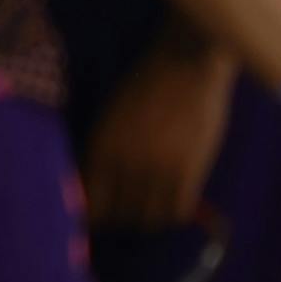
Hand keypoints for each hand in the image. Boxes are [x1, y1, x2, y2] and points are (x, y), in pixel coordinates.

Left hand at [83, 47, 231, 229]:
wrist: (185, 62)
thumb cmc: (146, 84)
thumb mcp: (112, 117)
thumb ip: (104, 153)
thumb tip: (94, 186)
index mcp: (101, 147)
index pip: (90, 202)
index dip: (93, 217)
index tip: (97, 219)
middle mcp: (126, 163)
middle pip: (119, 215)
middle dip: (119, 218)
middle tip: (126, 213)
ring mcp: (159, 169)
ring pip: (149, 218)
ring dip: (147, 219)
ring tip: (149, 210)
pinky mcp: (189, 170)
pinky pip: (177, 211)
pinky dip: (172, 214)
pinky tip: (171, 203)